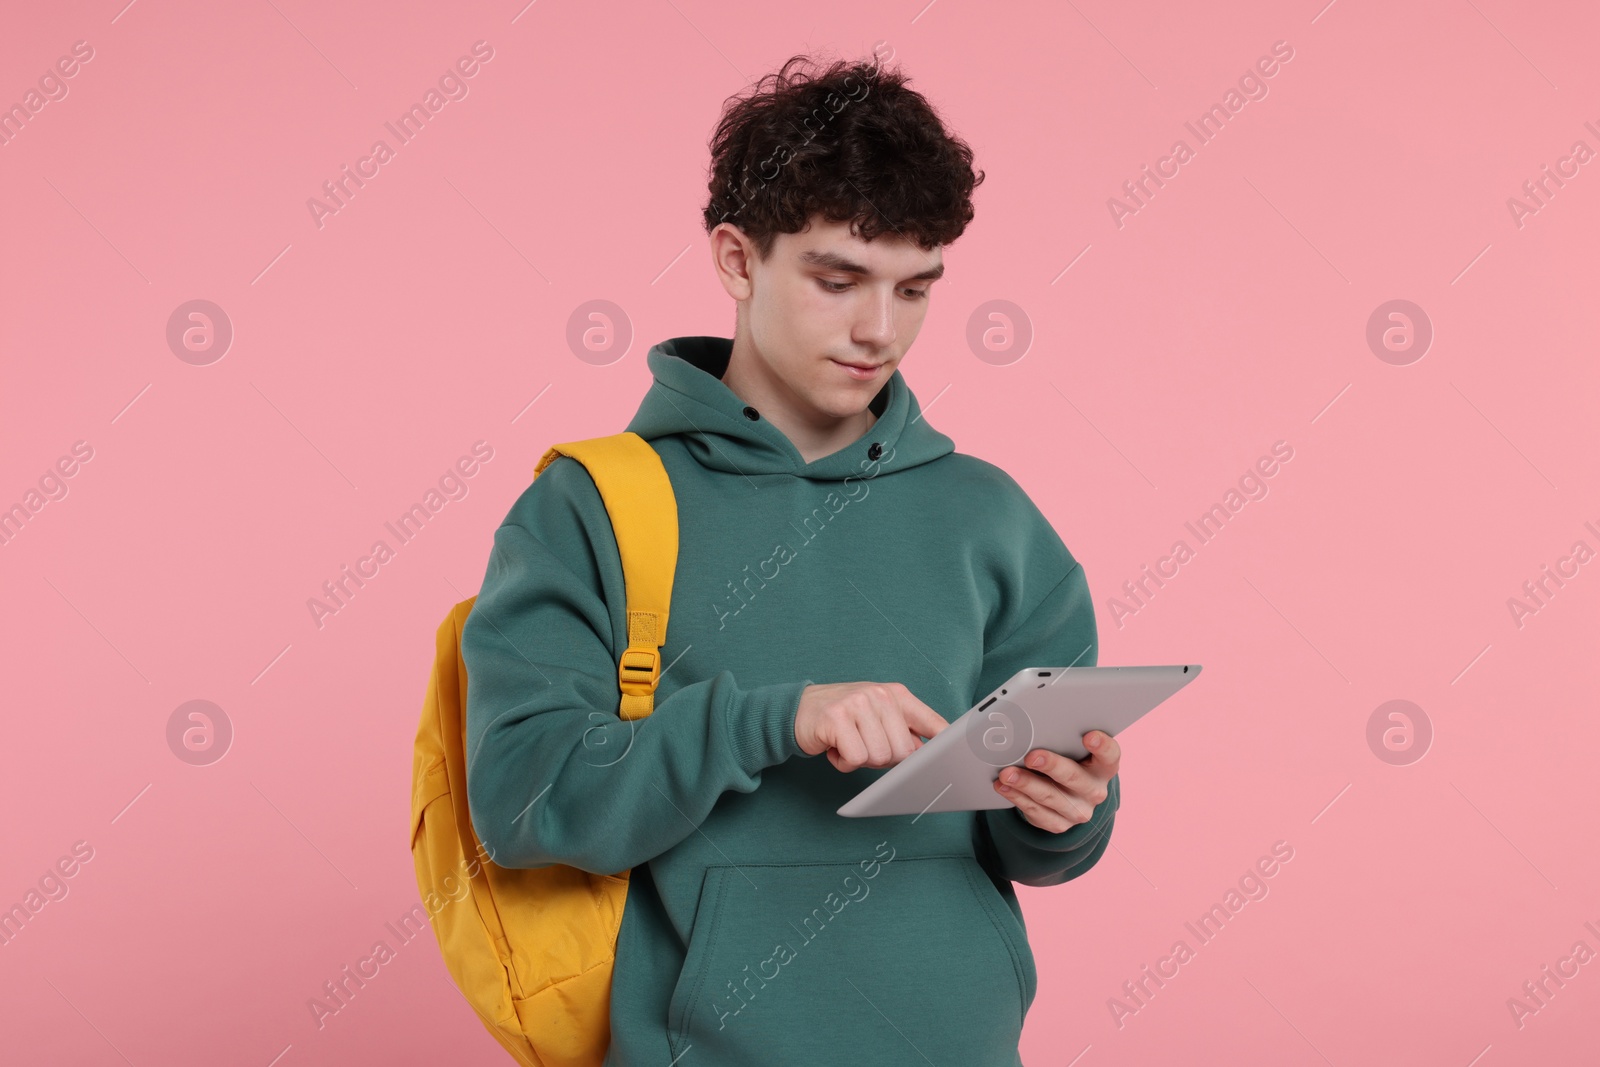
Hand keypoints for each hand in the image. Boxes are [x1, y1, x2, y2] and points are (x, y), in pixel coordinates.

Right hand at [794, 681, 949, 772]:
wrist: (799, 709)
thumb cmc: (844, 719)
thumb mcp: (878, 717)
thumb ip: (904, 732)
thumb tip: (928, 756)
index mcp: (898, 695)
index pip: (934, 723)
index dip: (947, 745)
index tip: (959, 759)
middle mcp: (880, 695)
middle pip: (904, 752)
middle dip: (884, 759)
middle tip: (864, 745)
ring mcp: (858, 704)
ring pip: (880, 757)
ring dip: (861, 760)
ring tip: (848, 743)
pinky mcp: (836, 718)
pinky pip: (856, 758)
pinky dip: (843, 762)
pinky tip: (835, 747)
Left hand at [993, 731, 1120, 831]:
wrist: (1069, 796)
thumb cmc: (1070, 762)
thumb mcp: (1073, 750)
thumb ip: (1063, 739)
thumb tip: (1032, 725)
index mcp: (1104, 767)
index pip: (1110, 755)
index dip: (1102, 746)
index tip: (1089, 736)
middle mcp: (1095, 791)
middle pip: (1074, 777)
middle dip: (1051, 765)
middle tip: (1031, 756)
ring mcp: (1079, 811)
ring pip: (1050, 797)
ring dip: (1025, 784)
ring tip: (1006, 773)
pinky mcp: (1059, 824)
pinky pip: (1036, 812)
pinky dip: (1017, 798)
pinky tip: (1004, 787)